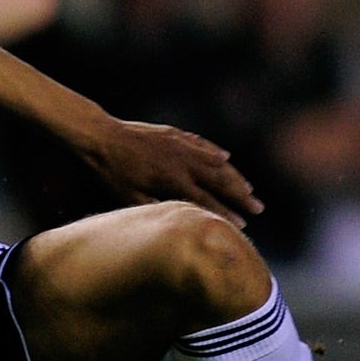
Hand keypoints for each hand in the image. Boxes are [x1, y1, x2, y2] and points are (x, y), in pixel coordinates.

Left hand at [81, 118, 264, 226]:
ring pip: (215, 162)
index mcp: (172, 181)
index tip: (242, 225)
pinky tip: (226, 158)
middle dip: (240, 196)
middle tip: (258, 208)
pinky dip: (215, 152)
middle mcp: (182, 162)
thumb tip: (181, 220)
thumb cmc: (112, 172)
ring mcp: (180, 146)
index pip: (206, 201)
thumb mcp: (130, 197)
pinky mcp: (174, 135)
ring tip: (249, 188)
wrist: (101, 136)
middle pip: (219, 181)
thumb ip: (157, 207)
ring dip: (234, 176)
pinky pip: (201, 144)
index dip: (225, 215)